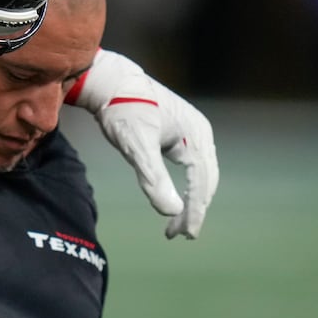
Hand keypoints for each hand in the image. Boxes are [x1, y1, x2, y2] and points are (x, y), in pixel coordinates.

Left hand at [76, 51, 218, 238]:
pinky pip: (192, 167)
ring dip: (191, 200)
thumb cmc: (122, 110)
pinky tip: (174, 199)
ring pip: (201, 175)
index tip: (186, 234)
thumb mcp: (135, 146)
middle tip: (178, 235)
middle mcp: (200, 133)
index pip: (202, 183)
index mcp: (195, 136)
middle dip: (194, 209)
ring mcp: (193, 132)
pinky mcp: (182, 133)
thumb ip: (154, 179)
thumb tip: (172, 212)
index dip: (195, 211)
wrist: (111, 82)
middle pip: (206, 180)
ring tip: (175, 225)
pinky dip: (187, 187)